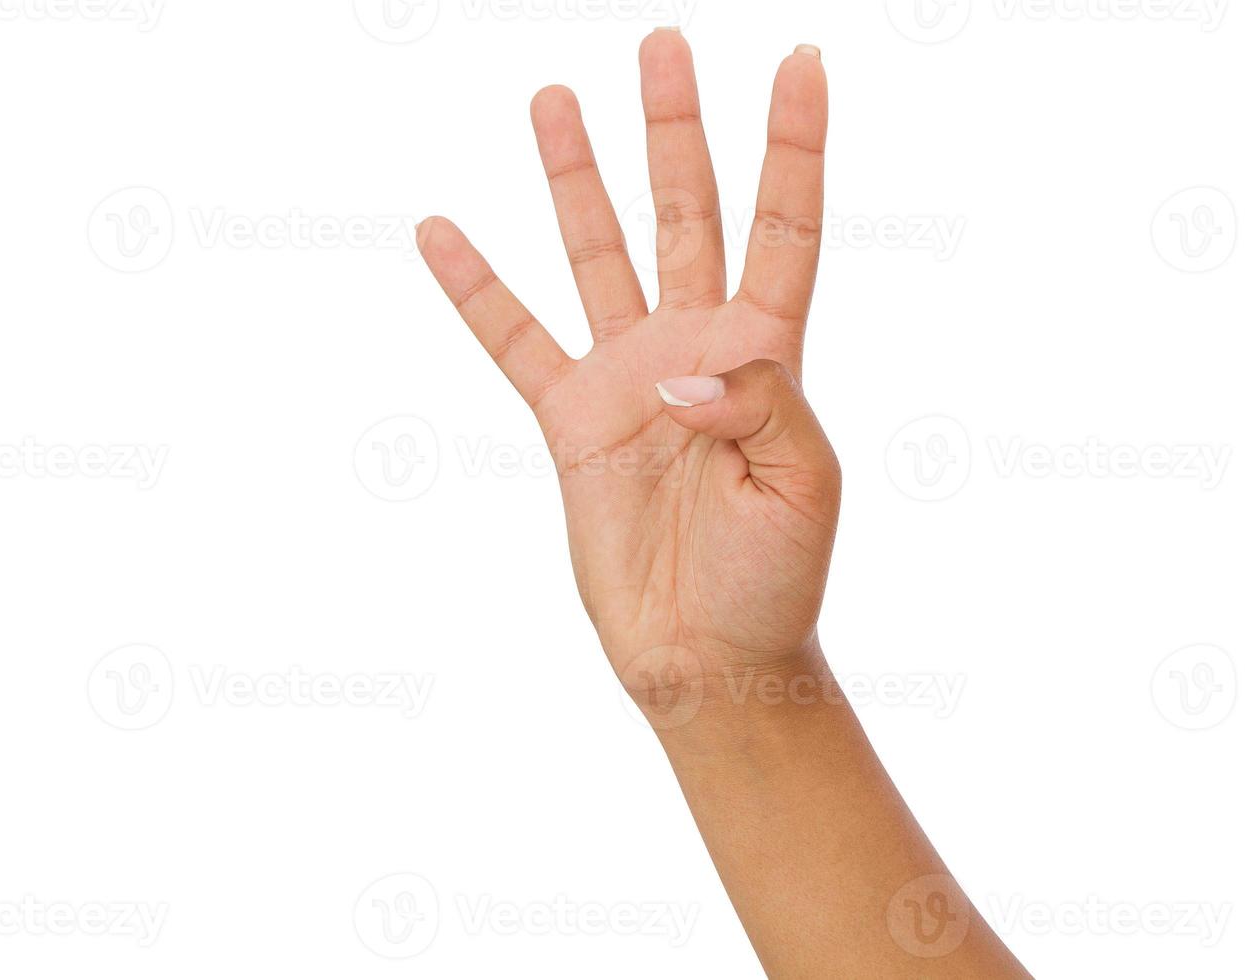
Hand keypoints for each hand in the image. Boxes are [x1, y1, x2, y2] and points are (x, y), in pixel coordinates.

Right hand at [417, 31, 836, 710]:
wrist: (708, 653)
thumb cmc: (775, 577)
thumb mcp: (802, 486)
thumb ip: (755, 403)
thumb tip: (675, 369)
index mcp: (766, 354)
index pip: (784, 226)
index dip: (795, 146)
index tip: (802, 62)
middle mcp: (695, 347)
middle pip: (686, 213)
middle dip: (674, 130)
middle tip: (662, 46)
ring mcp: (628, 377)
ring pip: (597, 254)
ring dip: (578, 179)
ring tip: (556, 100)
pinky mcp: (570, 421)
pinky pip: (514, 341)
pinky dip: (477, 290)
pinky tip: (443, 233)